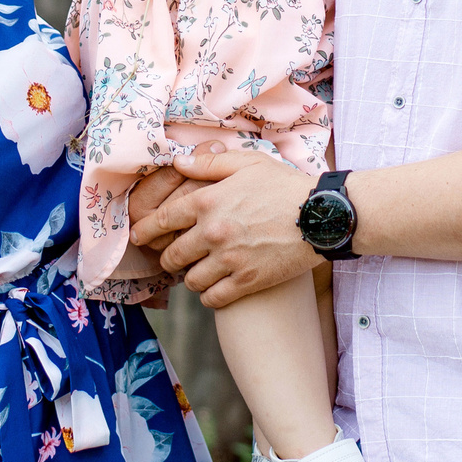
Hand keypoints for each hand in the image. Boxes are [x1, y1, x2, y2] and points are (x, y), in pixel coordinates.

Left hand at [132, 148, 320, 308]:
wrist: (321, 216)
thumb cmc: (284, 185)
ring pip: (191, 280)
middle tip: (172, 259)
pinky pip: (213, 298)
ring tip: (197, 272)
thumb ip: (208, 164)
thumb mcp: (247, 164)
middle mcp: (213, 232)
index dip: (146, 230)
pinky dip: (209, 296)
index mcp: (208, 201)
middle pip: (172, 255)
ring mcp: (229, 259)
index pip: (163, 220)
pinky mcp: (247, 281)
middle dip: (168, 258)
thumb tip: (177, 162)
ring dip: (190, 278)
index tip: (139, 236)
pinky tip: (215, 289)